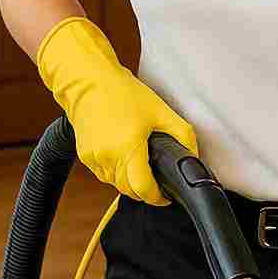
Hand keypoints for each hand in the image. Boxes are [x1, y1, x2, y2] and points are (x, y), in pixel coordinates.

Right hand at [36, 16, 198, 205]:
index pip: (143, 190)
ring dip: (129, 180)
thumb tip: (193, 157)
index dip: (158, 197)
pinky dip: (115, 170)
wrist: (88, 81)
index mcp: (128, 149)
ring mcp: (94, 159)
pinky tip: (122, 153)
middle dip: (145, 189)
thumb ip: (182, 136)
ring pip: (115, 184)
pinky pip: (104, 174)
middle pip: (129, 191)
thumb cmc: (122, 93)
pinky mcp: (84, 156)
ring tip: (139, 161)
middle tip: (156, 178)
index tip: (166, 196)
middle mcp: (108, 158)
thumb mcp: (161, 111)